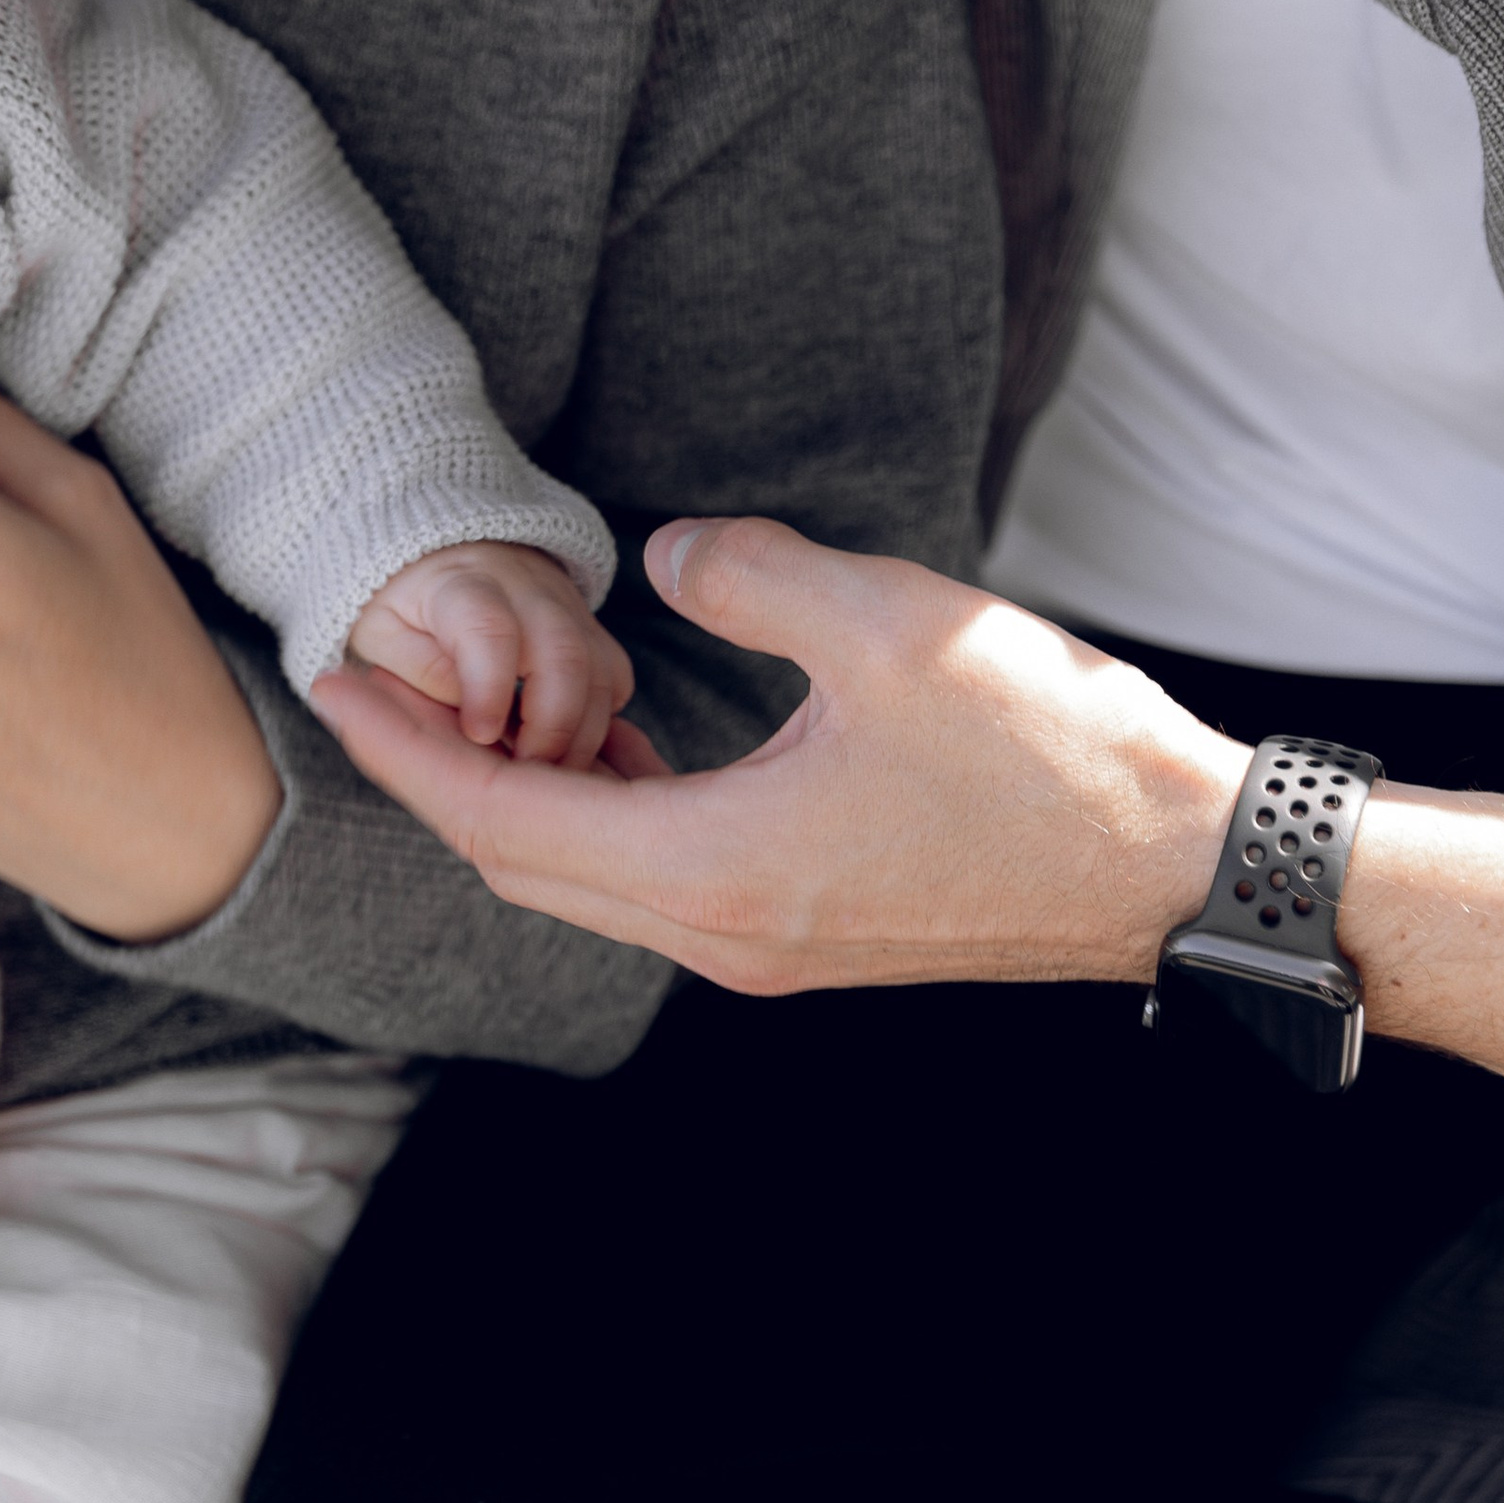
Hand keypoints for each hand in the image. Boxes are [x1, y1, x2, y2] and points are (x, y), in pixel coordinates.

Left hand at [312, 513, 1248, 991]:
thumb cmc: (1046, 749)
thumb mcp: (883, 621)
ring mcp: (766, 947)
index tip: (329, 676)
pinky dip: (603, 814)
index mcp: (714, 870)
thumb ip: (746, 573)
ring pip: (588, 878)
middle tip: (370, 677)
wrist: (1174, 866)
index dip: (401, 745)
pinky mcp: (809, 933)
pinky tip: (615, 739)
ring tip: (473, 698)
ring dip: (519, 796)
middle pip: (522, 860)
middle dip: (433, 771)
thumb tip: (663, 554)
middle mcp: (720, 934)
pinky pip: (656, 879)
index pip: (499, 815)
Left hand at [346, 542, 630, 766]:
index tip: (480, 735)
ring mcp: (566, 608)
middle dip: (552, 724)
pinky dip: (601, 720)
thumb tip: (465, 710)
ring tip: (542, 772)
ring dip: (580, 734)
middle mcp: (526, 590)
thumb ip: (418, 669)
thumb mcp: (383, 633)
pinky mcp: (590, 631)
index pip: (489, 628)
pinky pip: (614, 677)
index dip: (489, 687)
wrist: (444, 559)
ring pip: (599, 670)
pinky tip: (564, 748)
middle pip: (565, 652)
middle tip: (522, 769)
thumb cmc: (407, 608)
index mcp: (462, 585)